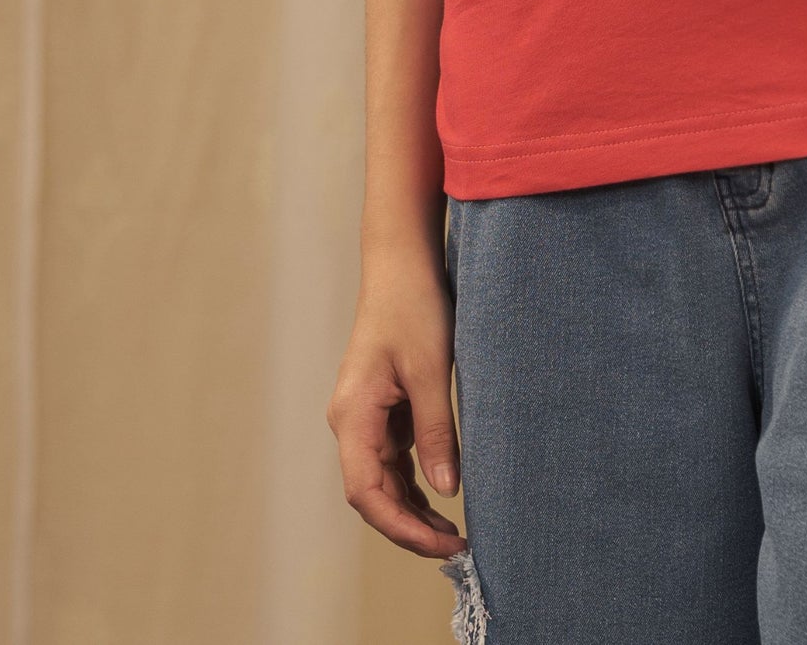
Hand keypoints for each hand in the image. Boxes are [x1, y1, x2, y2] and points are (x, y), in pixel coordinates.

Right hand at [327, 251, 465, 557]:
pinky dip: (415, 479)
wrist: (402, 263)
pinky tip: (442, 493)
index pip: (367, 492)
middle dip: (410, 525)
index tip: (441, 543)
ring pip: (383, 478)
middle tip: (457, 544)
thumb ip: (437, 433)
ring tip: (453, 530)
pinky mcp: (380, 406)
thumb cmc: (413, 307)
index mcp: (352, 416)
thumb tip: (447, 492)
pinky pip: (393, 456)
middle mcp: (350, 421)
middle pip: (373, 492)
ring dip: (413, 507)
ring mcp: (364, 415)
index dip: (402, 527)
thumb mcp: (431, 370)